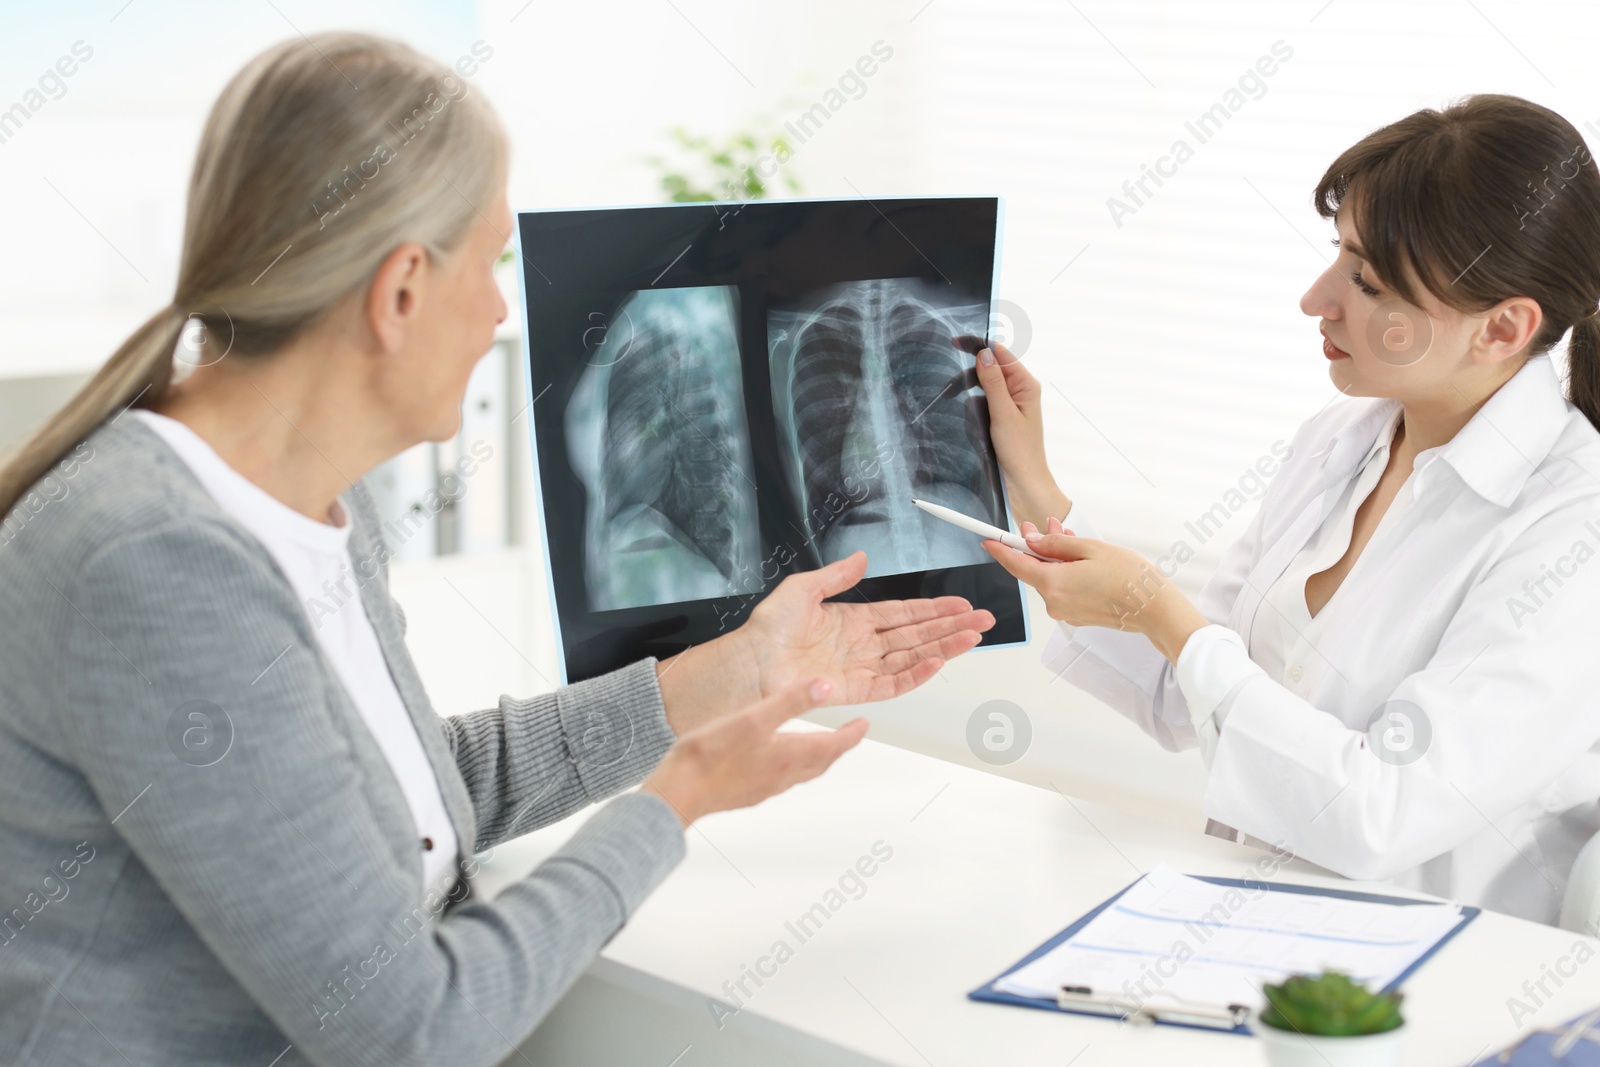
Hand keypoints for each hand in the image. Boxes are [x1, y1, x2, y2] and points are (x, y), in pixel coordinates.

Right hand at [640, 678, 868, 827]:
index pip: (834, 745)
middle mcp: (783, 776)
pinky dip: (790, 766)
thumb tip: (824, 686)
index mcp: (790, 756)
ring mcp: (765, 788)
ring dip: (815, 757)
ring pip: (802, 772)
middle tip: (847, 735)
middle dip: (837, 747)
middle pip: (822, 761)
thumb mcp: (754, 717)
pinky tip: (774, 760)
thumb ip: (791, 701)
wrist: (679, 793)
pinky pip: (780, 778)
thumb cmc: (711, 757)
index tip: (863, 725)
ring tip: (816, 745)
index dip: (852, 734)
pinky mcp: (747, 794)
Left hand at [657, 551, 994, 734]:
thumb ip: (837, 575)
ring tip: (972, 637)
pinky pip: (893, 683)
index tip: (960, 605)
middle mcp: (862, 645)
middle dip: (951, 627)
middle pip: (916, 636)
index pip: (903, 614)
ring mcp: (861, 668)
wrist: (751, 663)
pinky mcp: (855, 690)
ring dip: (944, 647)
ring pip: (913, 658)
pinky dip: (917, 673)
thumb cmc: (768, 629)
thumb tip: (861, 557)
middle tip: (982, 621)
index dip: (933, 610)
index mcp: (853, 620)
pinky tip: (938, 661)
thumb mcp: (803, 588)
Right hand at [952, 336, 1068, 528]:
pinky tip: (970, 422)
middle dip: (969, 375)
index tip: (956, 342)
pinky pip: (980, 404)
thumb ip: (994, 383)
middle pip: (989, 369)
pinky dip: (972, 409)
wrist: (1023, 484)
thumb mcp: (1004, 414)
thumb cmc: (1020, 452)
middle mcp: (1018, 391)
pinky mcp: (998, 418)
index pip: (1001, 354)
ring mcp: (1007, 405)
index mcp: (1025, 385)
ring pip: (982, 387)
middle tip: (949, 387)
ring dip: (970, 395)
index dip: (979, 346)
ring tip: (962, 409)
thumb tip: (984, 354)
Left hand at [983, 517, 1210, 663]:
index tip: (988, 540)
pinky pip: (1062, 589)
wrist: (1153, 608)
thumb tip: (1033, 542)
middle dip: (1034, 547)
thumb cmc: (1129, 577)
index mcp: (1053, 583)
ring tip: (1065, 536)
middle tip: (1036, 525)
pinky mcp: (1077, 616)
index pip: (1016, 564)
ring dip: (1053, 558)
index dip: (1001, 550)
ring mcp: (1065, 612)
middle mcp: (1054, 602)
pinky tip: (1076, 558)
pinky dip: (1064, 573)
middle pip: (1034, 570)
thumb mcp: (1090, 549)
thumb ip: (1056, 545)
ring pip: (1049, 578)